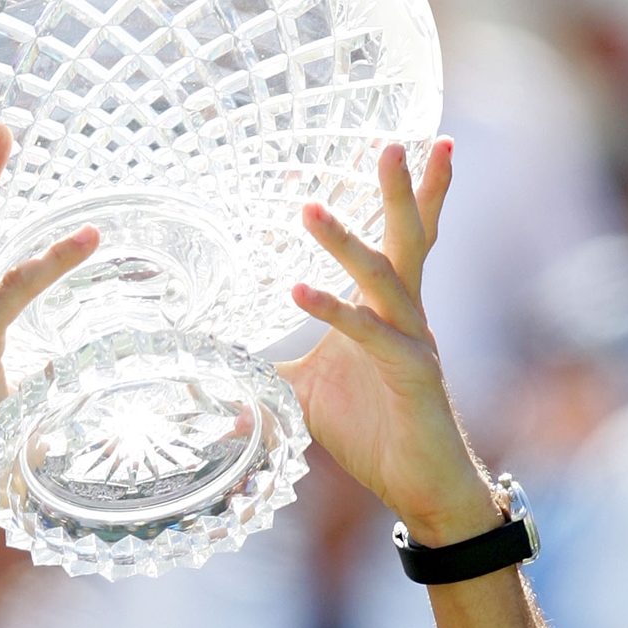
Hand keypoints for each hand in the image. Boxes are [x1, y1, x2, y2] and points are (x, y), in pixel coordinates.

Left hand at [281, 139, 501, 546]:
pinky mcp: (413, 376)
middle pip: (408, 238)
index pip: (392, 239)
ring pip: (384, 278)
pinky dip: (334, 312)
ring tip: (310, 208)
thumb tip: (204, 378)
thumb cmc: (374, 433)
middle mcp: (406, 316)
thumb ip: (261, 376)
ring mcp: (413, 343)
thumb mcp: (302, 396)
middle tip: (390, 139)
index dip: (387, 197)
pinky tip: (298, 290)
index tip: (380, 145)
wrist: (423, 487)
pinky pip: (371, 336)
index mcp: (386, 310)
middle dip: (401, 189)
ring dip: (345, 242)